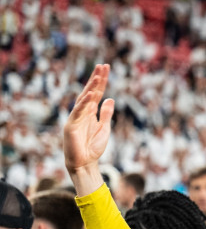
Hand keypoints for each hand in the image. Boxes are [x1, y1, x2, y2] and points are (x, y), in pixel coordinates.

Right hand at [63, 64, 114, 194]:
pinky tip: (90, 94)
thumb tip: (110, 98)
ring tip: (98, 76)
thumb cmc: (93, 147)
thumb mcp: (104, 128)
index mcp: (90, 112)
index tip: (105, 68)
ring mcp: (75, 118)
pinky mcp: (71, 126)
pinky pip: (78, 112)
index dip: (101, 81)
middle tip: (102, 65)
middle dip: (96, 79)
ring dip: (91, 88)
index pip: (96, 93)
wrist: (84, 163)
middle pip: (89, 92)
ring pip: (84, 99)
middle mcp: (82, 112)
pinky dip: (84, 104)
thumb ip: (106, 114)